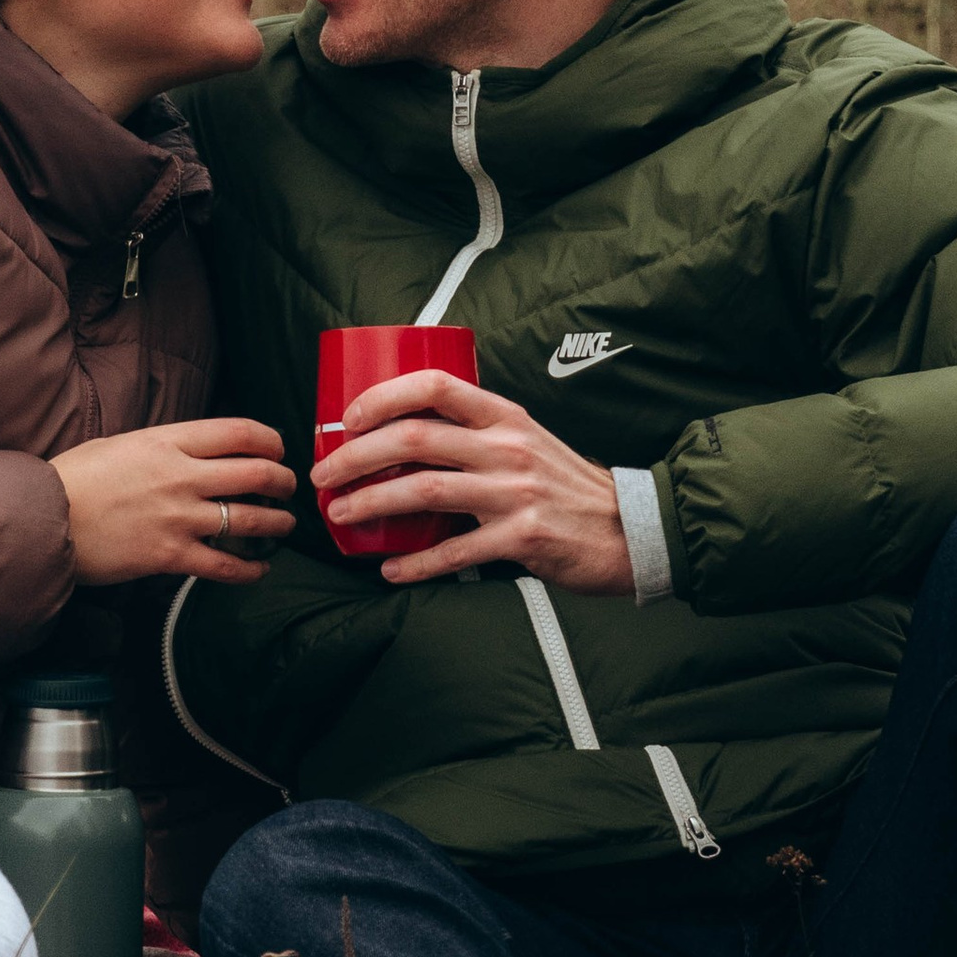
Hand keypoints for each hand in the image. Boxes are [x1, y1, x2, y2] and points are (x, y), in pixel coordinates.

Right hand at [52, 419, 295, 585]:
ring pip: (252, 519)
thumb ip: (161, 446)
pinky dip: (252, 569)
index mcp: (167, 441)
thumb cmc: (74, 480)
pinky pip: (227, 566)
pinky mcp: (171, 557)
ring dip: (278, 522)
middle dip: (284, 480)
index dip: (271, 439)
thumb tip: (191, 452)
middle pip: (257, 472)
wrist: (43, 521)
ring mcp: (179, 517)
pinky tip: (260, 568)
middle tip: (288, 486)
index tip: (278, 448)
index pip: (239, 432)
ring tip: (284, 525)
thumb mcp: (119, 444)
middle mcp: (181, 476)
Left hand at [311, 368, 634, 591]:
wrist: (631, 530)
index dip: (383, 397)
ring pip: (424, 490)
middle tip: (325, 474)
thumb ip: (477, 435)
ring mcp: (515, 492)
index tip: (347, 419)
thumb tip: (404, 439)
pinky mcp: (522, 538)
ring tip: (341, 514)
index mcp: (505, 417)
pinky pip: (455, 551)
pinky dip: (416, 563)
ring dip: (371, 502)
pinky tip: (390, 570)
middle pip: (414, 438)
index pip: (434, 386)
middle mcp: (508, 447)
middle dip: (356, 456)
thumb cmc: (566, 488)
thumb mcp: (526, 441)